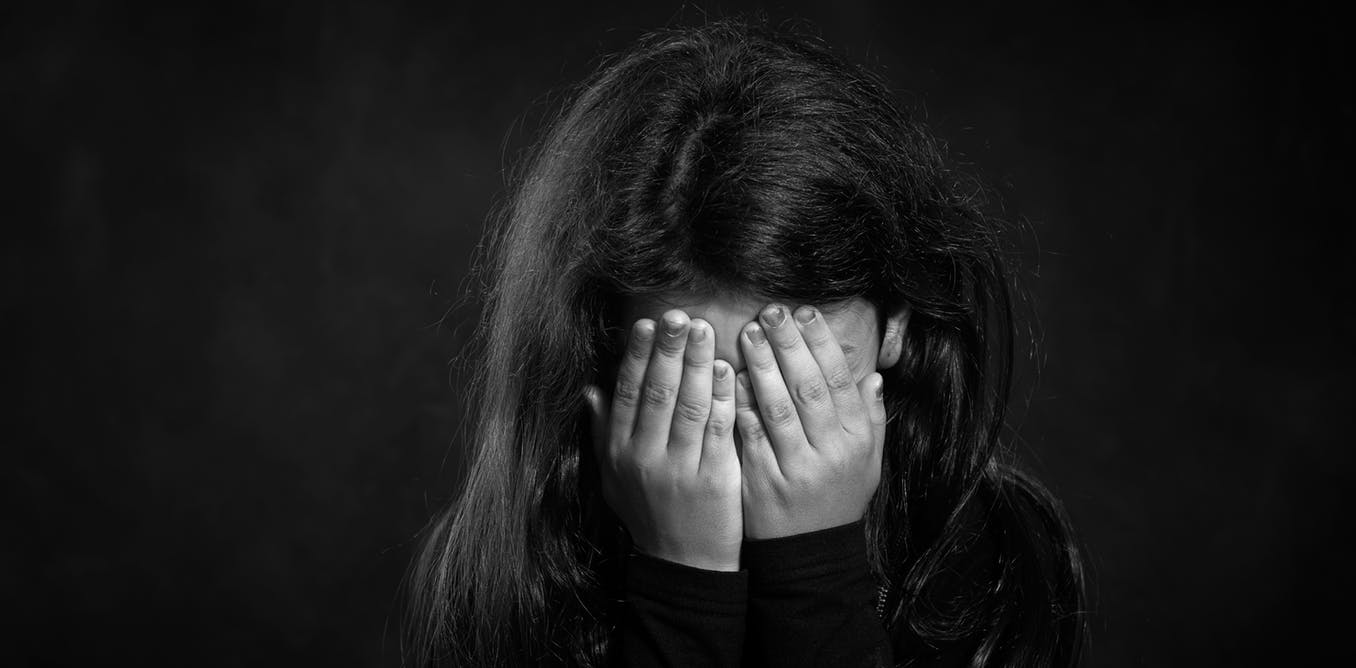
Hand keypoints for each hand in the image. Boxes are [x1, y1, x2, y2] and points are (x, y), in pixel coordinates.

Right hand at [584, 310, 742, 570]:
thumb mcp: (613, 478)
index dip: (636, 356)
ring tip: (706, 330)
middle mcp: (646, 458)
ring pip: (689, 406)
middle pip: (658, 393)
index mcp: (620, 453)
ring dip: (698, 364)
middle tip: (679, 315)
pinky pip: (719, 431)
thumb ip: (602, 433)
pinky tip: (729, 371)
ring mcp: (681, 469)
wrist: (683, 565)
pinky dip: (723, 398)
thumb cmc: (648, 515)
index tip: (645, 324)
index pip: (627, 394)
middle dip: (668, 350)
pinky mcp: (715, 480)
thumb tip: (589, 390)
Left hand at [735, 304, 886, 539]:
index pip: (840, 380)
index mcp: (857, 441)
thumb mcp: (868, 464)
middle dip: (790, 345)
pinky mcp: (764, 483)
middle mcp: (831, 452)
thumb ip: (872, 419)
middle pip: (809, 387)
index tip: (804, 312)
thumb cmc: (837, 501)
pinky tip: (729, 377)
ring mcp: (797, 469)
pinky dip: (740, 404)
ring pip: (779, 408)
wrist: (810, 555)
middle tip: (770, 311)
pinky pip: (751, 435)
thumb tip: (874, 376)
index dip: (822, 343)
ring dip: (763, 366)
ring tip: (748, 332)